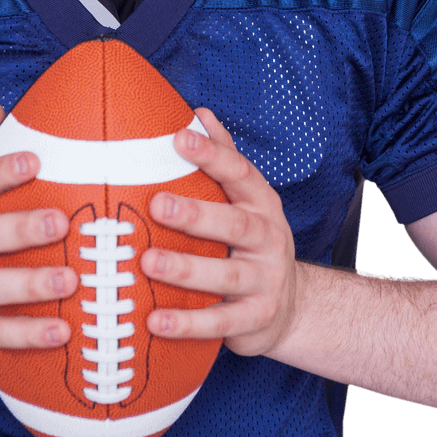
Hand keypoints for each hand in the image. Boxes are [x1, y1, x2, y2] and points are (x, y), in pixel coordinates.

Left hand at [140, 108, 296, 357]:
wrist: (289, 306)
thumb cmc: (251, 241)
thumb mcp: (245, 199)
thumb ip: (224, 156)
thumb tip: (199, 112)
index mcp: (261, 203)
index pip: (239, 173)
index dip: (212, 155)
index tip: (178, 138)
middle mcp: (269, 239)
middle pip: (234, 224)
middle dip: (195, 214)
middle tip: (157, 204)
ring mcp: (266, 281)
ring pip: (227, 274)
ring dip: (186, 269)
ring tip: (148, 262)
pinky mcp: (256, 319)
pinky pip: (221, 322)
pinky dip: (188, 324)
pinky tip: (154, 322)